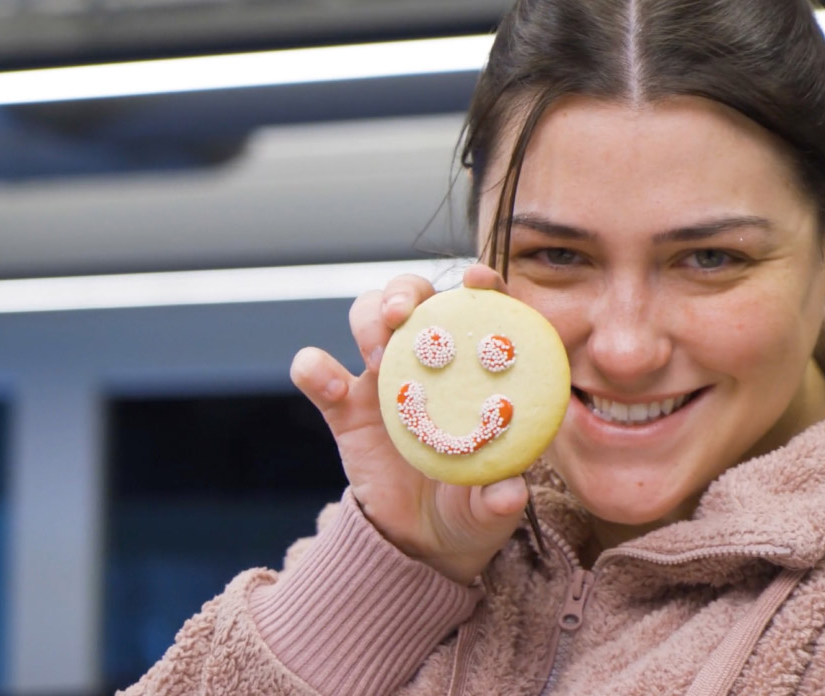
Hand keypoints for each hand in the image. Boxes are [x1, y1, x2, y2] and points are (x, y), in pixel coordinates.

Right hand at [290, 264, 529, 583]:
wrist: (417, 542)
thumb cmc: (469, 509)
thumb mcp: (491, 510)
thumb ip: (500, 500)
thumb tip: (511, 492)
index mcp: (477, 369)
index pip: (483, 309)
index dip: (482, 283)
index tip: (476, 281)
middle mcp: (429, 361)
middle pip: (415, 297)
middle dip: (406, 290)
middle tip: (404, 313)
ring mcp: (382, 378)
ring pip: (367, 314)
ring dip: (369, 318)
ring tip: (378, 353)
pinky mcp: (343, 406)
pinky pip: (317, 373)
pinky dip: (314, 367)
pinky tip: (326, 382)